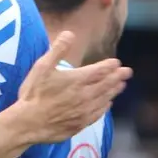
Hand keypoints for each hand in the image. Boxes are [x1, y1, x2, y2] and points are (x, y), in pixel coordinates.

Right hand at [17, 31, 131, 142]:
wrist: (29, 122)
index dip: (109, 66)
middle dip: (117, 77)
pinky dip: (105, 107)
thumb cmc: (34, 94)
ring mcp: (84, 111)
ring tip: (121, 86)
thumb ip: (58, 49)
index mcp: (78, 80)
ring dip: (114, 91)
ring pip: (104, 99)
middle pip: (106, 84)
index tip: (117, 62)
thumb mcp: (42, 67)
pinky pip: (98, 114)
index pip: (99, 70)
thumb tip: (70, 34)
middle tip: (127, 72)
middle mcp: (85, 95)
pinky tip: (107, 105)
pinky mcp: (80, 124)